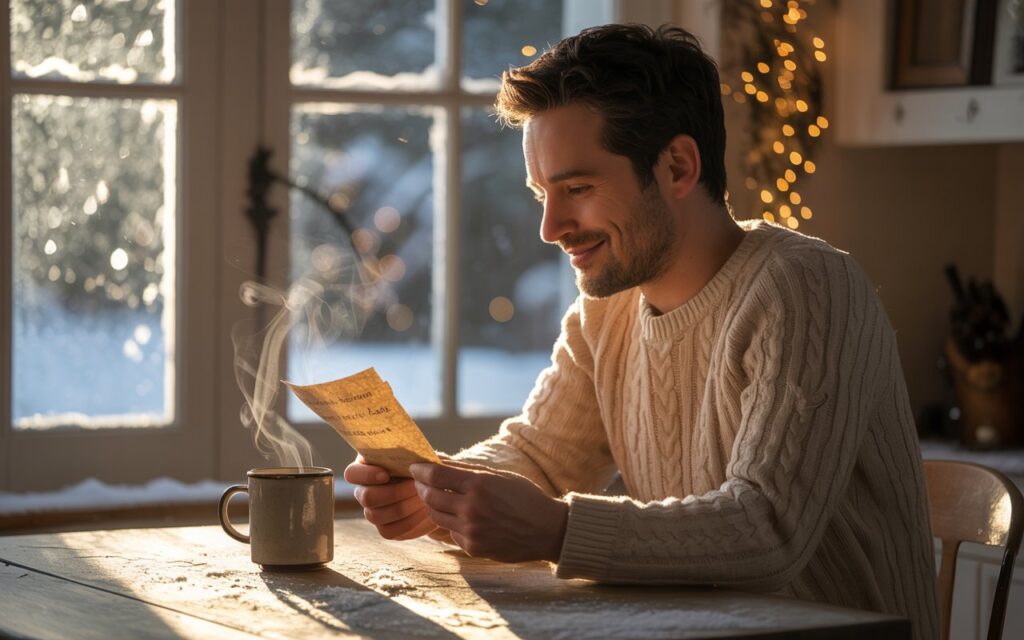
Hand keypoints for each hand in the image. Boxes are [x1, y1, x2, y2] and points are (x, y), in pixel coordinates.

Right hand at [343, 456, 441, 540]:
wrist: (437, 488)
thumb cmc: (424, 465)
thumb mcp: (417, 454)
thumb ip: (408, 454)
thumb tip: (410, 458)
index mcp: (366, 468)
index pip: (352, 473)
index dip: (366, 475)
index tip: (386, 474)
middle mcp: (364, 491)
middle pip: (366, 497)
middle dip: (394, 492)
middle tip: (416, 486)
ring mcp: (373, 512)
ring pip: (377, 515)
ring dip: (404, 506)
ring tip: (424, 498)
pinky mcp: (386, 529)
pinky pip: (390, 531)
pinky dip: (410, 521)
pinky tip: (426, 511)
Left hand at [409, 462, 568, 562]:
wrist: (548, 530)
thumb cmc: (525, 497)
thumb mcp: (498, 476)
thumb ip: (465, 469)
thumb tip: (438, 459)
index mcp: (479, 485)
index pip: (436, 476)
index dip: (420, 470)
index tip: (414, 467)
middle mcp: (472, 509)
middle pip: (429, 497)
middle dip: (421, 488)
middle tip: (420, 482)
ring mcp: (471, 531)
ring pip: (436, 516)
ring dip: (432, 505)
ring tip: (435, 497)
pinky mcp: (473, 548)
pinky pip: (450, 533)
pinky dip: (450, 523)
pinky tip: (458, 517)